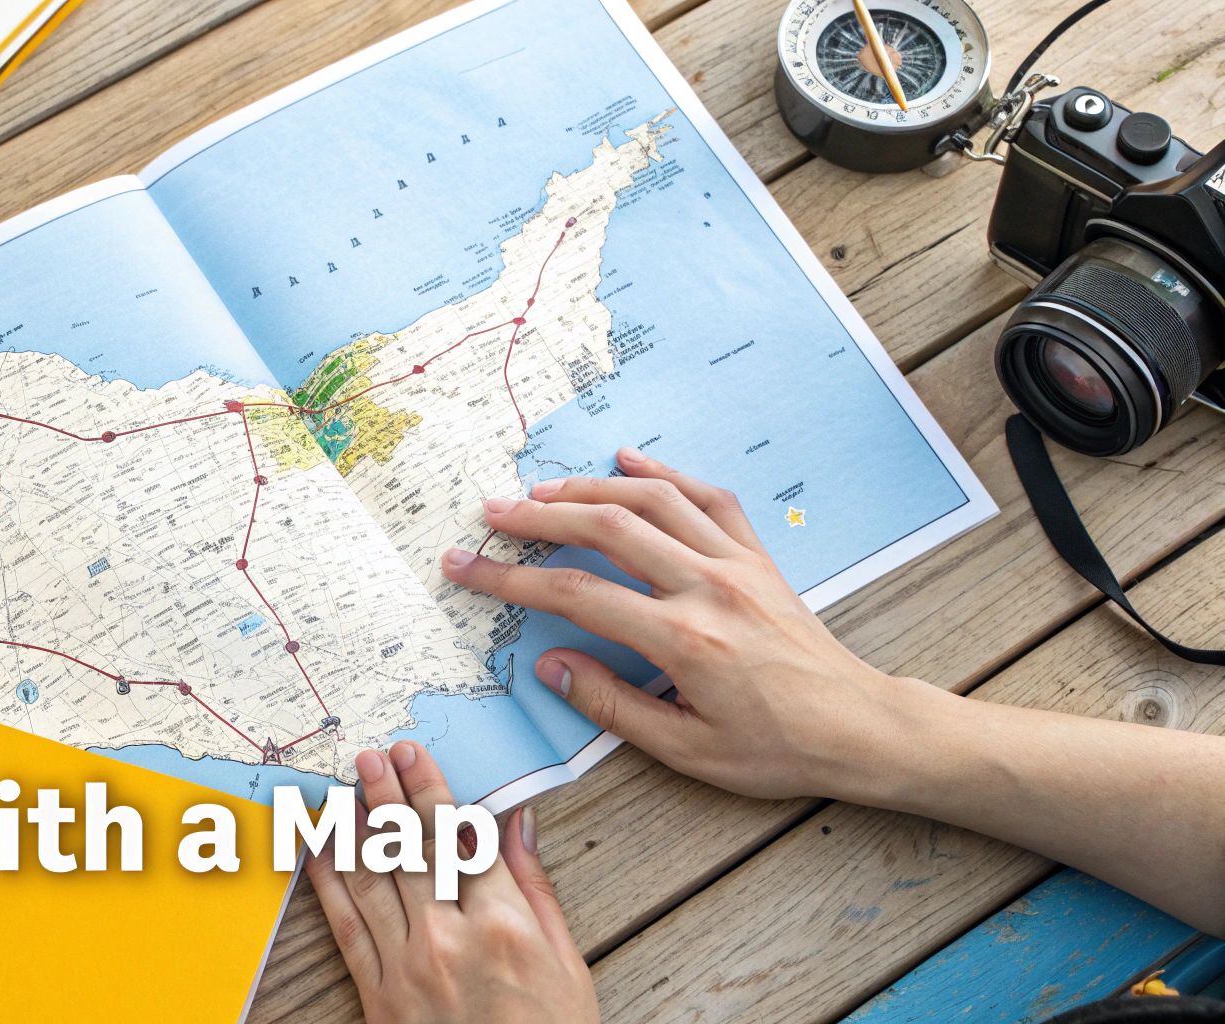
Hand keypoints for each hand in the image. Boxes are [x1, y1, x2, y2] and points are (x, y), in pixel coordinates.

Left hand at [307, 741, 597, 1023]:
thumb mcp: (567, 963)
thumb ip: (534, 888)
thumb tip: (516, 824)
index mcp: (503, 925)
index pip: (459, 837)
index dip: (432, 790)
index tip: (414, 757)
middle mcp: (449, 939)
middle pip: (410, 849)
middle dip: (387, 796)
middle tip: (371, 757)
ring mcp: (408, 968)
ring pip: (371, 880)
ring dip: (354, 828)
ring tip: (344, 789)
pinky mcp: (379, 998)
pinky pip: (347, 929)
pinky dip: (329, 885)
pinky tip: (319, 852)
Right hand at [439, 446, 948, 801]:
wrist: (857, 728)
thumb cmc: (774, 748)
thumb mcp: (686, 749)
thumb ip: (612, 705)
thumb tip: (551, 666)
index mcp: (682, 640)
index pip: (577, 595)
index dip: (512, 577)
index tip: (468, 566)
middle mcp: (707, 587)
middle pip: (606, 529)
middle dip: (539, 516)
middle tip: (491, 513)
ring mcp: (736, 564)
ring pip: (652, 501)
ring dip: (590, 487)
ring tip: (542, 489)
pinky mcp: (758, 556)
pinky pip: (707, 498)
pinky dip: (663, 474)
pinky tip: (627, 461)